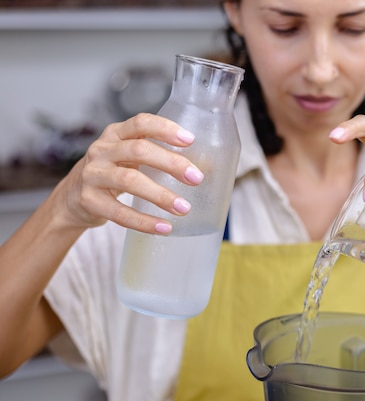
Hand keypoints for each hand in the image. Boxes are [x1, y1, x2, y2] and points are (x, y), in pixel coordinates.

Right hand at [58, 113, 203, 233]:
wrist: (72, 198)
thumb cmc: (113, 172)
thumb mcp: (130, 157)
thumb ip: (159, 156)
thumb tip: (206, 168)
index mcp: (116, 133)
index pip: (141, 122)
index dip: (165, 129)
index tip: (190, 140)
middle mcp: (102, 150)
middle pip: (139, 150)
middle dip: (171, 163)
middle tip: (196, 178)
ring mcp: (93, 175)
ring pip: (130, 181)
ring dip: (161, 195)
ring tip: (184, 207)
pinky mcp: (89, 201)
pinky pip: (120, 213)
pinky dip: (144, 222)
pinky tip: (164, 227)